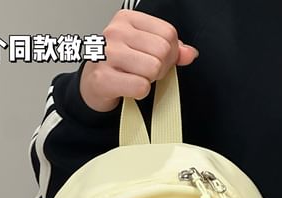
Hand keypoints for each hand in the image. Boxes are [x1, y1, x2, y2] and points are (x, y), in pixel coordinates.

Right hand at [80, 9, 198, 111]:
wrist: (91, 86)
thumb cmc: (117, 66)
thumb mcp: (143, 49)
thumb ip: (170, 49)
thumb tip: (190, 54)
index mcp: (126, 19)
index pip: (168, 33)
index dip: (171, 53)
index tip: (158, 61)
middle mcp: (114, 33)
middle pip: (163, 51)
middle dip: (160, 68)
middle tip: (146, 73)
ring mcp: (106, 55)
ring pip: (153, 69)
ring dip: (149, 81)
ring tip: (135, 79)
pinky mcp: (103, 78)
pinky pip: (140, 87)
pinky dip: (139, 93)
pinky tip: (128, 88)